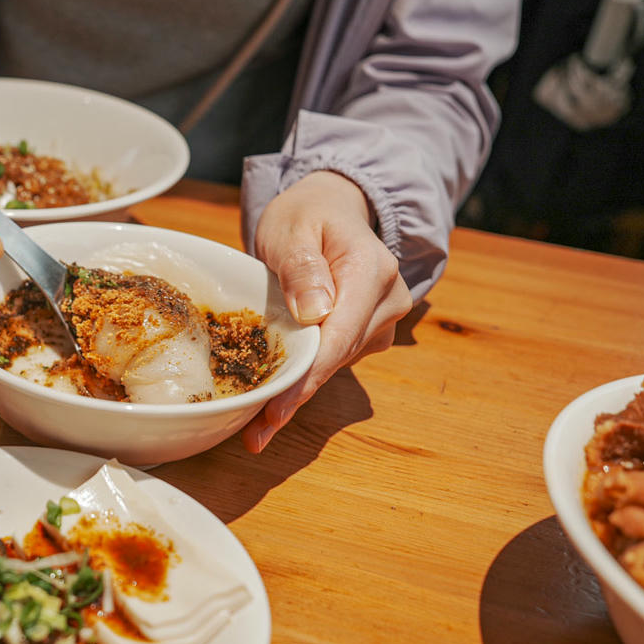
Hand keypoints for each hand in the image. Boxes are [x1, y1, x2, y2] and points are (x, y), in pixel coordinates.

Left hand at [243, 170, 411, 452]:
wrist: (330, 207)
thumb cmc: (306, 214)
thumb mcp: (293, 228)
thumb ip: (302, 268)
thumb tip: (316, 312)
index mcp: (371, 272)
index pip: (338, 336)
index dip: (306, 377)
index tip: (276, 409)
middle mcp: (388, 301)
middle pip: (337, 359)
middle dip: (295, 396)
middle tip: (255, 435)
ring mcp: (381, 320)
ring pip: (335, 365)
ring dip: (297, 393)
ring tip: (257, 426)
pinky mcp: (366, 333)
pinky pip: (333, 360)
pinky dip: (303, 378)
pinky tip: (273, 400)